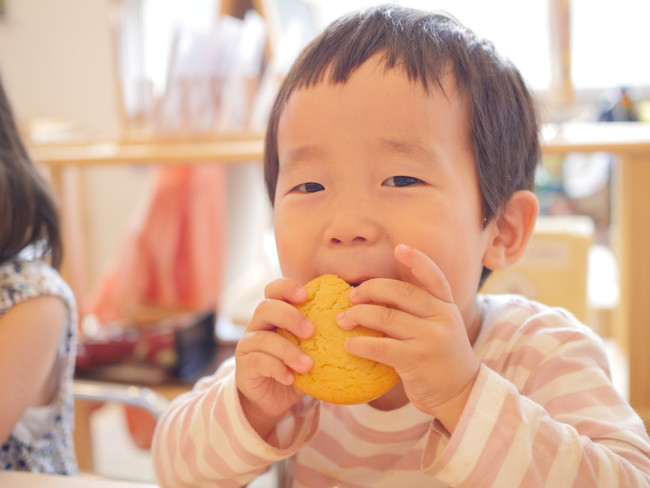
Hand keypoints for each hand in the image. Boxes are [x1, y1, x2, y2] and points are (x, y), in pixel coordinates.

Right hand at [235, 278, 313, 437]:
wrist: (273, 399)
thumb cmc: (296, 367)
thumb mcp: (311, 348)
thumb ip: (324, 334)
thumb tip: (358, 322)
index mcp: (274, 314)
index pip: (274, 290)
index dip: (287, 287)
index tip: (306, 295)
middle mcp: (258, 325)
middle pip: (265, 308)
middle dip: (290, 317)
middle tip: (311, 331)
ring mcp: (248, 345)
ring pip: (262, 338)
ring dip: (288, 350)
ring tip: (308, 365)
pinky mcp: (244, 366)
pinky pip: (257, 362)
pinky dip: (277, 368)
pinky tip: (291, 378)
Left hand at [337, 244, 479, 429]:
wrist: (461, 395)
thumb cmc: (441, 360)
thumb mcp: (440, 329)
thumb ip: (419, 312)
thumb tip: (377, 297)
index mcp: (446, 307)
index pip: (434, 276)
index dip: (417, 260)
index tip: (399, 248)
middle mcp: (442, 317)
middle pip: (401, 292)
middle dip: (371, 289)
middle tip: (350, 296)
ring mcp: (431, 338)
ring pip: (386, 316)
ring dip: (358, 315)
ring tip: (342, 320)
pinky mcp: (417, 360)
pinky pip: (381, 346)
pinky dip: (360, 343)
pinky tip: (349, 344)